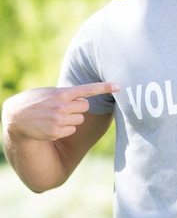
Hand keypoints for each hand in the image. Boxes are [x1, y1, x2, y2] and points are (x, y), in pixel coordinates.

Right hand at [2, 82, 119, 141]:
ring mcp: (59, 120)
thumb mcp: (49, 92)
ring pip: (79, 120)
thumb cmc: (35, 101)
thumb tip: (86, 98)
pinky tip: (51, 125)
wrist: (16, 117)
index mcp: (62, 93)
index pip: (87, 89)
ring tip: (54, 116)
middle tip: (62, 107)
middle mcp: (62, 106)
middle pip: (85, 107)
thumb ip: (66, 93)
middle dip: (77, 108)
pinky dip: (65, 129)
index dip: (105, 87)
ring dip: (71, 119)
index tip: (119, 86)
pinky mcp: (57, 132)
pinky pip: (72, 130)